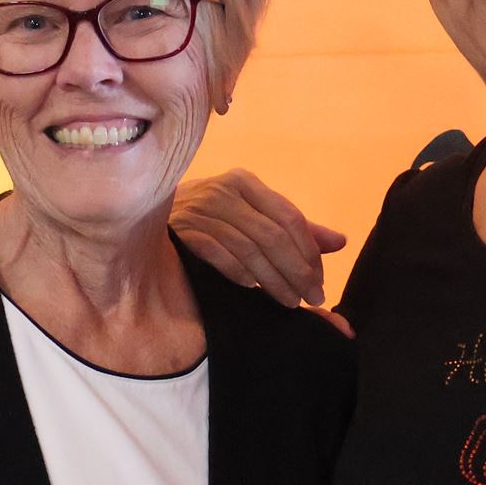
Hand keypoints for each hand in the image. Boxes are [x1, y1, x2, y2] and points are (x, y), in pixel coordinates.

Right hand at [169, 169, 351, 332]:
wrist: (145, 214)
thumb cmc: (209, 217)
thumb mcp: (252, 215)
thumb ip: (294, 229)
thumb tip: (340, 242)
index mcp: (245, 183)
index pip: (289, 217)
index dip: (309, 252)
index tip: (320, 281)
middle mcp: (223, 191)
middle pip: (273, 236)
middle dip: (297, 271)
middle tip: (312, 299)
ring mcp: (200, 211)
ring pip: (249, 249)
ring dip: (273, 280)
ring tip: (289, 302)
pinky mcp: (182, 232)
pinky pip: (219, 255)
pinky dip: (239, 274)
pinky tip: (252, 290)